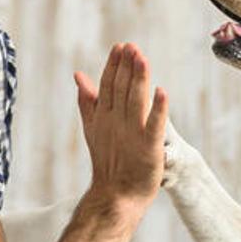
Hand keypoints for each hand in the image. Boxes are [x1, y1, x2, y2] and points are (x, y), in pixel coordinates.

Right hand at [74, 43, 167, 211]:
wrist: (115, 195)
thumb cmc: (108, 161)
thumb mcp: (93, 127)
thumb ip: (87, 101)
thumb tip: (78, 75)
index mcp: (105, 115)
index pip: (108, 85)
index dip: (114, 65)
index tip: (121, 46)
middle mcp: (117, 121)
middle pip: (122, 89)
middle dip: (127, 67)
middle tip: (132, 47)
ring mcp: (132, 134)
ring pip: (135, 101)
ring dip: (139, 80)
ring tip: (142, 59)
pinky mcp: (148, 147)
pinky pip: (154, 125)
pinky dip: (157, 109)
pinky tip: (162, 92)